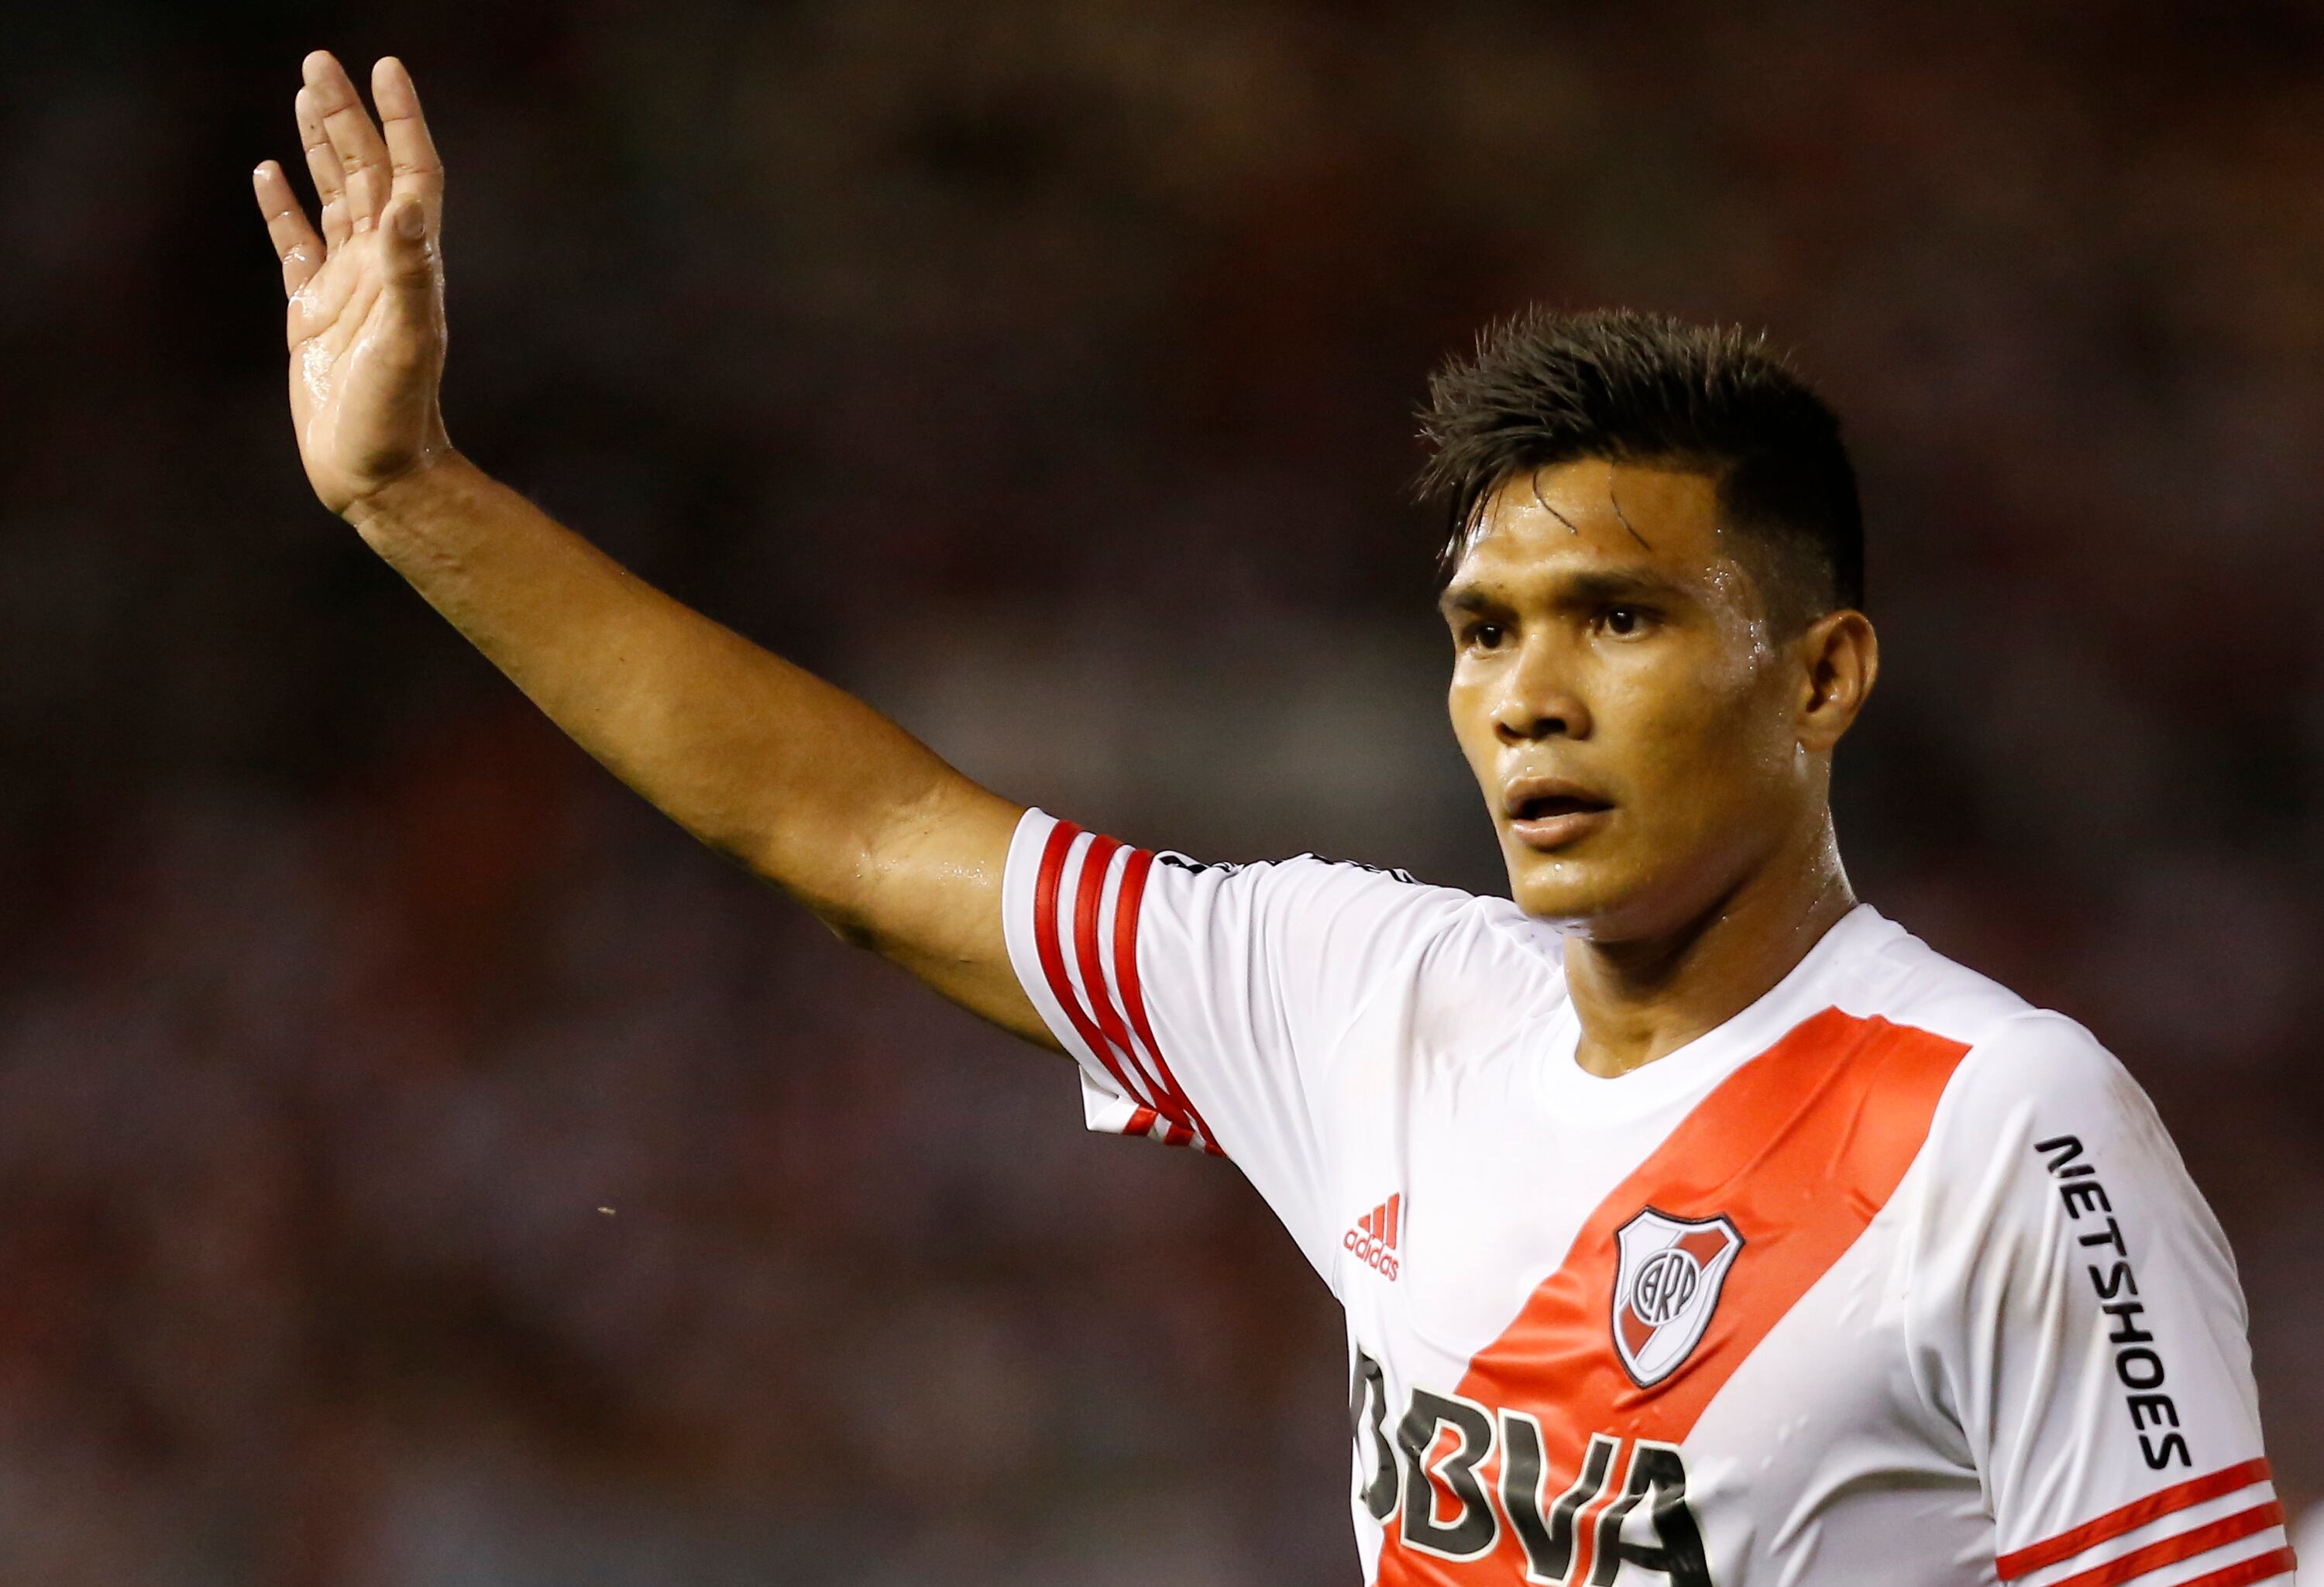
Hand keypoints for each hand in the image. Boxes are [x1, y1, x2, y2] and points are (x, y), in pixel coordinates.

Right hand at [253, 52, 451, 516]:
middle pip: (365, 172)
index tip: (386, 67)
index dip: (401, 121)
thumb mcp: (405, 340)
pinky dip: (282, 206)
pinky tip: (269, 171)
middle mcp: (382, 266)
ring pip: (332, 197)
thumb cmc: (396, 414)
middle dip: (346, 116)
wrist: (377, 471)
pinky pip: (295, 244)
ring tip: (304, 94)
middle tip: (320, 62)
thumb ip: (408, 272)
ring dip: (320, 145)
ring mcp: (346, 286)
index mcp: (410, 264)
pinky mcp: (311, 312)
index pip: (411, 174)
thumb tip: (407, 204)